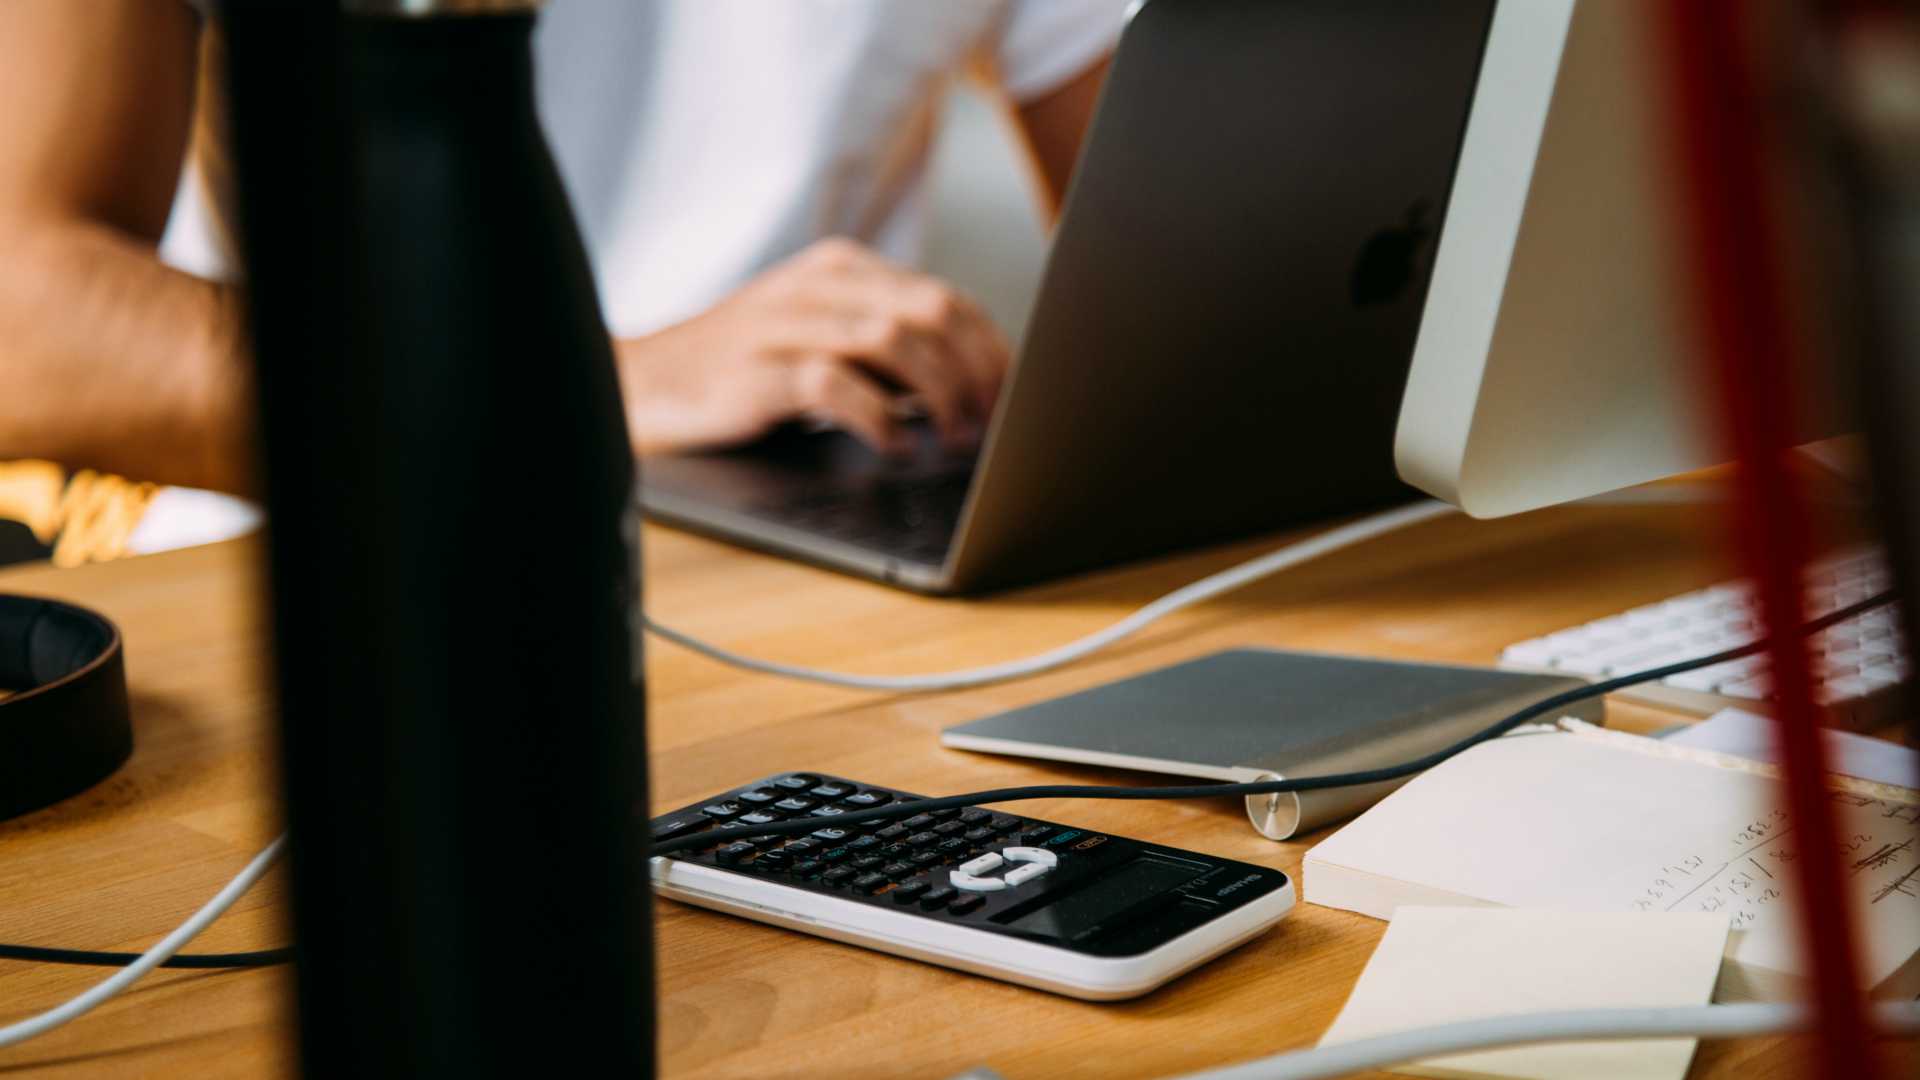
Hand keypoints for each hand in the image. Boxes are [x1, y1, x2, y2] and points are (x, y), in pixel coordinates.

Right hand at [615, 238, 1010, 456]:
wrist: (639, 385)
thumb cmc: (742, 372)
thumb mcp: (819, 340)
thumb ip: (885, 351)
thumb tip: (974, 389)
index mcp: (841, 271)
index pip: (945, 297)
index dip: (992, 351)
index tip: (1015, 398)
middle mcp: (818, 287)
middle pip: (932, 312)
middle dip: (978, 372)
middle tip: (992, 424)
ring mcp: (784, 326)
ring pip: (894, 341)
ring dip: (940, 397)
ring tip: (952, 440)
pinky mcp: (756, 372)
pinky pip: (835, 385)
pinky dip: (879, 419)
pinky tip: (893, 447)